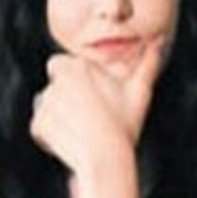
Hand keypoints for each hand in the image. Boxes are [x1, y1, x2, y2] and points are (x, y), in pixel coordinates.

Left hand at [30, 38, 164, 171]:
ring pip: (48, 107)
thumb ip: (148, 62)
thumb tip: (159, 40)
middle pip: (54, 87)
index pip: (61, 66)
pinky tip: (71, 141)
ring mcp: (45, 104)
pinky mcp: (37, 124)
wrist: (105, 157)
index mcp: (78, 67)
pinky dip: (50, 135)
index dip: (73, 81)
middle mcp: (57, 81)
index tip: (88, 96)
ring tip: (81, 130)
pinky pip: (41, 128)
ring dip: (59, 116)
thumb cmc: (124, 124)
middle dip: (65, 99)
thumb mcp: (139, 91)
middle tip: (86, 115)